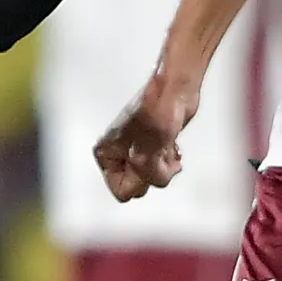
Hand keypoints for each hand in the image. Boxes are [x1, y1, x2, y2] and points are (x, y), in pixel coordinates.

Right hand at [94, 67, 201, 202]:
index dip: (140, 181)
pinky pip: (162, 168)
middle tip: (158, 153)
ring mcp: (135, 150)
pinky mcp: (152, 146)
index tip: (146, 161)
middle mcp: (117, 154)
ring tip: (166, 146)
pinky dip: (170, 161)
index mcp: (106, 154)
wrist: (174, 90)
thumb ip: (147, 176)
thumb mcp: (147, 154)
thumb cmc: (158, 112)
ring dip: (164, 166)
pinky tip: (171, 146)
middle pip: (138, 186)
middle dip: (153, 173)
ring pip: (152, 178)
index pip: (122, 191)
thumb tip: (154, 179)